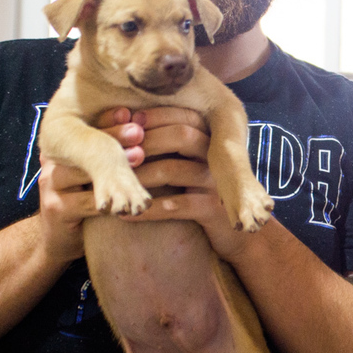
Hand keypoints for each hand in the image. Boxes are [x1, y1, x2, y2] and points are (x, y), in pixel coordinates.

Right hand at [35, 107, 175, 262]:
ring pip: (85, 172)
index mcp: (63, 149)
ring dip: (115, 164)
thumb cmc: (88, 205)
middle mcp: (53, 163)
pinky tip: (133, 198)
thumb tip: (145, 130)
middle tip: (139, 132)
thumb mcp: (99, 178)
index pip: (86, 130)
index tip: (129, 112)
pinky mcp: (56, 209)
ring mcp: (52, 186)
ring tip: (139, 156)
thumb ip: (115, 158)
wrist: (60, 244)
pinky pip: (88, 202)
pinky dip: (113, 200)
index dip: (109, 120)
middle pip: (84, 146)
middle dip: (114, 137)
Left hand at [110, 107, 254, 259]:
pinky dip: (149, 209)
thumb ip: (171, 146)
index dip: (154, 116)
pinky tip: (126, 215)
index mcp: (212, 140)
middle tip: (117, 154)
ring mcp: (217, 183)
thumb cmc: (200, 196)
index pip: (185, 116)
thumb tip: (128, 124)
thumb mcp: (190, 166)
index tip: (126, 122)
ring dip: (140, 176)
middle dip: (144, 141)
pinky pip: (177, 205)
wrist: (235, 235)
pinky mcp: (213, 210)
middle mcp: (217, 157)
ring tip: (118, 185)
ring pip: (173, 169)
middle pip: (181, 136)